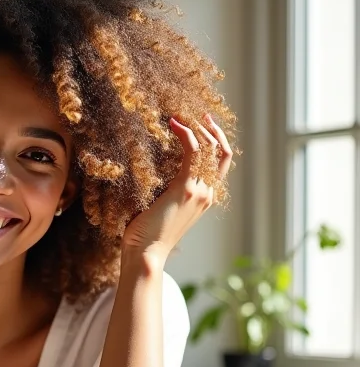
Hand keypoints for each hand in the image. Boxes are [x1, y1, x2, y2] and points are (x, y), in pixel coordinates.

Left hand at [121, 114, 232, 264]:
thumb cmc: (145, 236)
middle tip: (196, 113)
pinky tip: (173, 123)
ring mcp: (200, 190)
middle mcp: (208, 193)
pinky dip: (186, 133)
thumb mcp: (159, 209)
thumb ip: (163, 191)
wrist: (146, 254)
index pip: (220, 163)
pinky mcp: (186, 188)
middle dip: (212, 128)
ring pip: (210, 147)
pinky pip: (193, 151)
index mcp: (204, 198)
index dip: (215, 140)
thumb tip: (147, 175)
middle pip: (222, 151)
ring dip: (197, 126)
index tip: (201, 123)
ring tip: (180, 115)